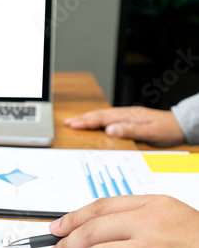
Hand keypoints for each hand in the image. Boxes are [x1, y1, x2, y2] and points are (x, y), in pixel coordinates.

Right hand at [64, 107, 185, 146]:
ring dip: (87, 118)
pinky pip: (107, 119)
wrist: (181, 125)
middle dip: (81, 119)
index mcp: (127, 116)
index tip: (72, 125)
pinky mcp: (128, 120)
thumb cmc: (167, 130)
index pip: (101, 118)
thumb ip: (129, 130)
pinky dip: (96, 120)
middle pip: (98, 115)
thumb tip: (109, 129)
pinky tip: (93, 123)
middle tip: (67, 123)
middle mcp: (125, 114)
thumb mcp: (150, 133)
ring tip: (74, 122)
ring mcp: (126, 116)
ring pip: (102, 116)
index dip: (85, 122)